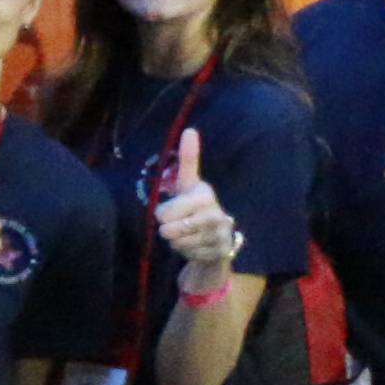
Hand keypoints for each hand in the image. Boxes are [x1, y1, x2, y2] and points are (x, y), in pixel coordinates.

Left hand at [152, 124, 240, 275]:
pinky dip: (187, 253)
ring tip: (186, 234)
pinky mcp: (222, 252)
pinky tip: (195, 246)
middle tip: (176, 225)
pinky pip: (190, 255)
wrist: (217, 240)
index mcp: (204, 195)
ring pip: (178, 243)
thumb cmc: (195, 208)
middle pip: (169, 229)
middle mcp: (216, 214)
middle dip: (167, 230)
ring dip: (176, 241)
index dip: (162, 214)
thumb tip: (190, 129)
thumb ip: (188, 159)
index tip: (168, 212)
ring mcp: (221, 234)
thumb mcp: (187, 184)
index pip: (165, 211)